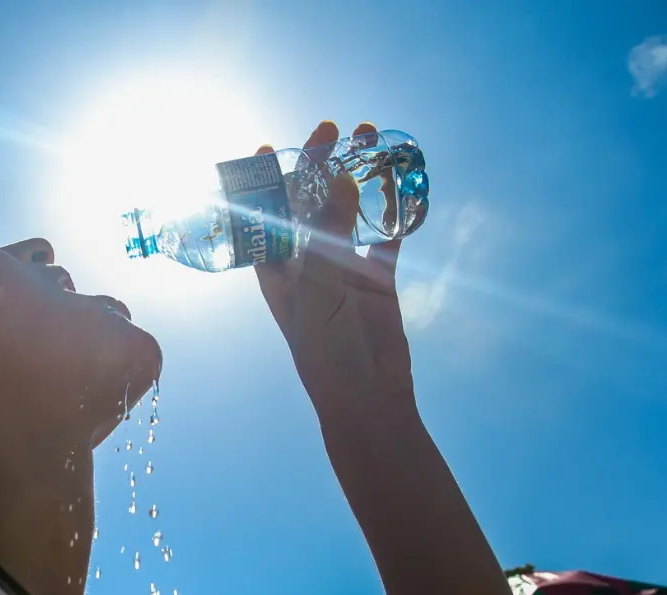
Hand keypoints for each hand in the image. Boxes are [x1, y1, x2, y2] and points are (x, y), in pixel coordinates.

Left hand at [254, 121, 414, 415]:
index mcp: (277, 269)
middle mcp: (307, 262)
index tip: (266, 147)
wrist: (366, 394)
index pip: (263, 215)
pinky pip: (386, 234)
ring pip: (349, 210)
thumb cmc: (326, 348)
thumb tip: (341, 179)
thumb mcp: (319, 288)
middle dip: (318, 164)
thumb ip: (329, 234)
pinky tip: (403, 178)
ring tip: (371, 138)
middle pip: (309, 202)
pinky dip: (394, 208)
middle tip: (332, 128)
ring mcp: (343, 267)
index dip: (263, 182)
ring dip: (358, 175)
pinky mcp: (377, 276)